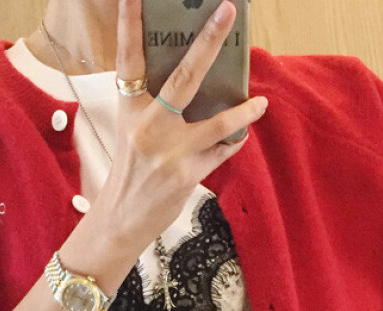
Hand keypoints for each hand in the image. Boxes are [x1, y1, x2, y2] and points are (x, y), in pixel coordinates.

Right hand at [95, 0, 268, 248]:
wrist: (122, 218)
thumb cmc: (131, 169)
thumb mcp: (131, 130)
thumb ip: (154, 104)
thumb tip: (195, 78)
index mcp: (130, 109)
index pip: (129, 59)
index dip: (129, 24)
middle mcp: (149, 127)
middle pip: (184, 78)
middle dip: (208, 42)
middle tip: (228, 11)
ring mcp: (170, 152)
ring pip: (218, 124)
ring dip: (244, 113)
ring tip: (260, 103)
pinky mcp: (188, 175)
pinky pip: (221, 152)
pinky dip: (232, 143)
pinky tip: (239, 137)